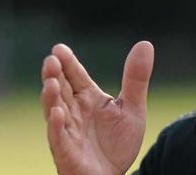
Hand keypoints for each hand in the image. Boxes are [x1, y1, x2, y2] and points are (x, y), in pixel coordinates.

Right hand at [41, 41, 153, 174]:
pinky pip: (58, 139)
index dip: (68, 63)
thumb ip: (135, 78)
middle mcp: (74, 112)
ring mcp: (68, 132)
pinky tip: (56, 113)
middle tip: (51, 59)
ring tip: (51, 82)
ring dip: (50, 98)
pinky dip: (56, 126)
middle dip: (54, 75)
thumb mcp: (132, 108)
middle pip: (61, 90)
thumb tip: (145, 43)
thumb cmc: (118, 142)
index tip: (59, 48)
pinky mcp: (67, 152)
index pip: (75, 76)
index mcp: (88, 98)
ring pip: (55, 111)